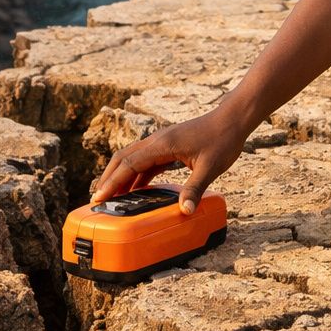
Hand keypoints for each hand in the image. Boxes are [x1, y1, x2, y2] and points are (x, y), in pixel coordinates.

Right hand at [89, 105, 251, 214]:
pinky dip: (136, 174)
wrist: (232, 119)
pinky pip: (146, 161)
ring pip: (132, 158)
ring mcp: (162, 142)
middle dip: (108, 178)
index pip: (129, 164)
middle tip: (98, 199)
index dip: (112, 182)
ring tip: (112, 197)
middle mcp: (157, 141)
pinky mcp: (169, 146)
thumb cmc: (222, 139)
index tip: (99, 197)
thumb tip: (184, 211)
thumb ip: (195, 188)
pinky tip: (136, 189)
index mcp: (162, 144)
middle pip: (123, 158)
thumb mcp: (210, 167)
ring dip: (120, 176)